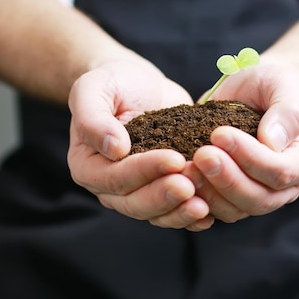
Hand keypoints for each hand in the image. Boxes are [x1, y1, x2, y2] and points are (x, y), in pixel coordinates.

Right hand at [67, 59, 213, 229]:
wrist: (139, 84)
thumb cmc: (112, 83)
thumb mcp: (93, 89)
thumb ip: (94, 118)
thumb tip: (114, 149)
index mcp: (88, 166)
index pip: (115, 177)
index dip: (146, 171)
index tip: (175, 159)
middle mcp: (109, 187)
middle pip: (135, 203)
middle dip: (165, 196)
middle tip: (191, 186)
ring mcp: (138, 190)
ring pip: (156, 213)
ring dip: (180, 211)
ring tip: (204, 204)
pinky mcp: (162, 187)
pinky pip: (174, 210)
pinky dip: (191, 215)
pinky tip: (211, 212)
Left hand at [190, 61, 298, 222]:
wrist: (249, 92)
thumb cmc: (270, 84)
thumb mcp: (283, 82)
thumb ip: (287, 110)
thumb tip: (272, 143)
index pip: (282, 171)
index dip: (250, 158)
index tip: (219, 134)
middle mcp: (288, 185)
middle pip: (259, 199)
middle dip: (227, 179)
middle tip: (200, 154)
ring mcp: (260, 194)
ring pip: (236, 210)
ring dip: (209, 192)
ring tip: (186, 166)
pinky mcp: (233, 198)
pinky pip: (217, 209)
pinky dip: (197, 198)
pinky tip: (180, 176)